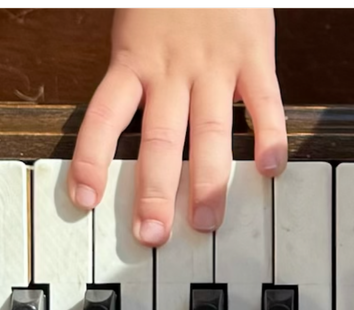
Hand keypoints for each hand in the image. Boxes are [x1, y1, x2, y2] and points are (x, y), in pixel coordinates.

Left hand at [74, 8, 286, 246]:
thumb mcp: (136, 29)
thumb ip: (132, 75)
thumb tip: (116, 128)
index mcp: (134, 61)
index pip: (105, 117)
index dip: (92, 159)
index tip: (83, 200)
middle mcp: (172, 70)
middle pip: (161, 140)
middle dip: (156, 192)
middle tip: (152, 236)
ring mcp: (215, 66)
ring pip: (210, 133)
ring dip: (210, 182)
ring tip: (206, 222)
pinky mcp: (254, 56)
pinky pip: (264, 102)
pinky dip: (268, 136)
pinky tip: (269, 169)